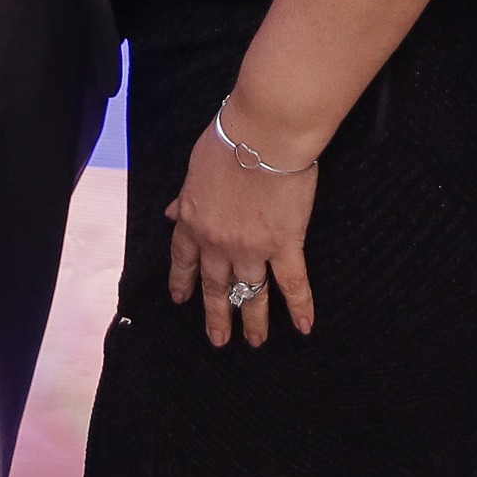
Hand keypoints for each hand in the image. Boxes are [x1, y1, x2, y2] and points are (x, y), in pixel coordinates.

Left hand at [165, 102, 322, 348]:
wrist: (262, 135)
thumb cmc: (228, 141)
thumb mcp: (195, 169)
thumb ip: (186, 197)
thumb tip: (171, 212)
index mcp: (194, 221)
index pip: (184, 258)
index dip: (182, 280)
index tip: (181, 298)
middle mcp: (219, 243)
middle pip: (216, 286)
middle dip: (216, 314)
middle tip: (218, 339)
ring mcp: (252, 248)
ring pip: (251, 292)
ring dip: (253, 320)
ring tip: (256, 341)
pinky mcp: (285, 244)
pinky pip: (293, 283)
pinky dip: (300, 306)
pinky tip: (305, 327)